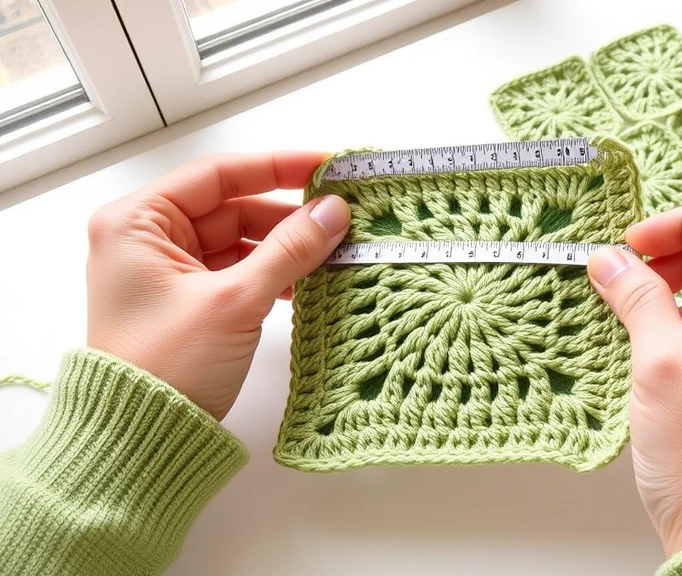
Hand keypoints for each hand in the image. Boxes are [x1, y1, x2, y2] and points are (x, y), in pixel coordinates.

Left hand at [86, 152, 349, 419]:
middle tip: (341, 219)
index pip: (218, 175)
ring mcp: (167, 272)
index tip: (326, 167)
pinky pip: (239, 272)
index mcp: (137, 223)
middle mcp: (146, 239)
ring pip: (240, 242)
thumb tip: (333, 211)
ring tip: (334, 254)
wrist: (142, 440)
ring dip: (286, 248)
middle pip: (232, 209)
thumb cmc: (166, 367)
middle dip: (288, 216)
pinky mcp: (186, 301)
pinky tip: (310, 283)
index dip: (277, 167)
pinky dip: (273, 275)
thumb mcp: (236, 300)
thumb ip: (290, 249)